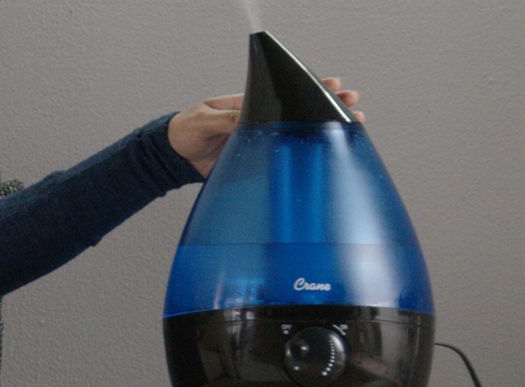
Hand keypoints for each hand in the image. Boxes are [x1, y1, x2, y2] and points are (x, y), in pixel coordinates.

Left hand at [167, 77, 363, 177]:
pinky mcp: (255, 164)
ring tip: (351, 125)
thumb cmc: (186, 130)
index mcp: (249, 105)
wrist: (173, 158)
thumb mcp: (204, 119)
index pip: (284, 93)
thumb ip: (225, 119)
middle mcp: (260, 123)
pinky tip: (325, 157)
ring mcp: (260, 143)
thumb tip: (247, 117)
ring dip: (322, 132)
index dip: (309, 88)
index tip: (332, 85)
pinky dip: (303, 160)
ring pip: (296, 137)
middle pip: (298, 113)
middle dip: (327, 107)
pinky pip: (282, 162)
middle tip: (351, 103)